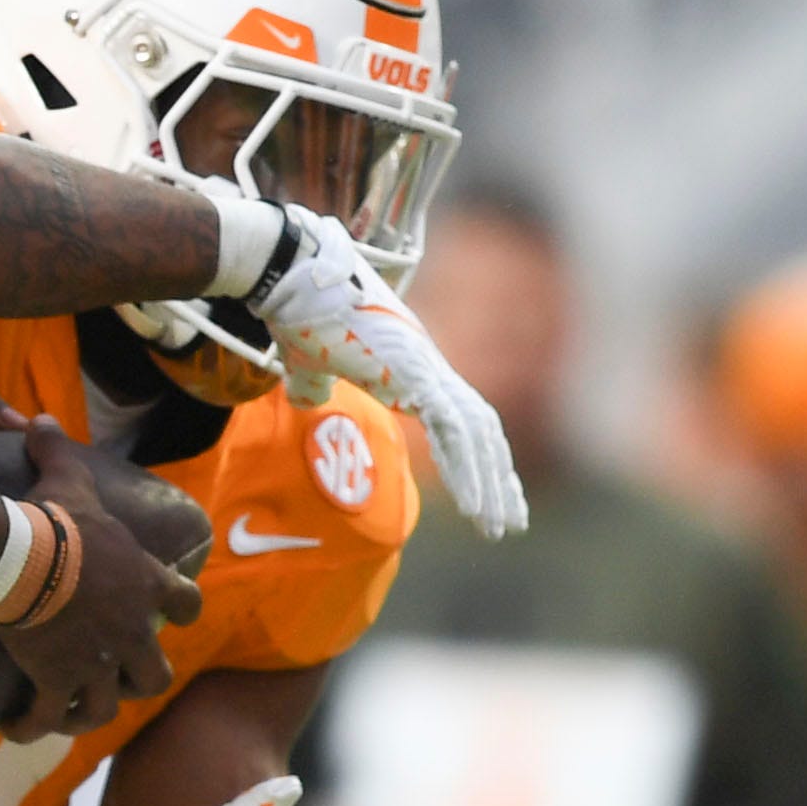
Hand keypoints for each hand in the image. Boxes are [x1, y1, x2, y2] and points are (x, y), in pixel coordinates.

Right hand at [0, 419, 194, 740]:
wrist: (24, 558)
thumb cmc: (53, 518)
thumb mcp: (67, 478)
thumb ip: (58, 451)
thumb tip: (40, 418)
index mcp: (146, 583)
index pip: (187, 604)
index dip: (181, 610)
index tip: (171, 616)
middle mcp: (133, 631)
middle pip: (156, 675)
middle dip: (139, 679)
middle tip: (115, 675)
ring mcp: (98, 662)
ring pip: (109, 707)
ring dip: (90, 712)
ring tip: (67, 712)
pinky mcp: (60, 683)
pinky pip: (51, 718)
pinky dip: (34, 726)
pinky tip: (16, 727)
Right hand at [245, 216, 527, 536]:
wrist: (294, 277)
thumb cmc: (300, 315)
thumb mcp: (311, 363)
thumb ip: (314, 384)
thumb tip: (304, 398)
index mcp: (415, 366)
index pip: (466, 418)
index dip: (482, 458)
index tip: (493, 495)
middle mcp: (431, 368)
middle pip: (483, 431)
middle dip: (499, 479)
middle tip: (512, 524)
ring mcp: (426, 369)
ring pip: (477, 437)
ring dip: (490, 485)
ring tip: (497, 528)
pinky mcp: (414, 374)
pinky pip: (454, 432)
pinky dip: (468, 471)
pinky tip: (475, 508)